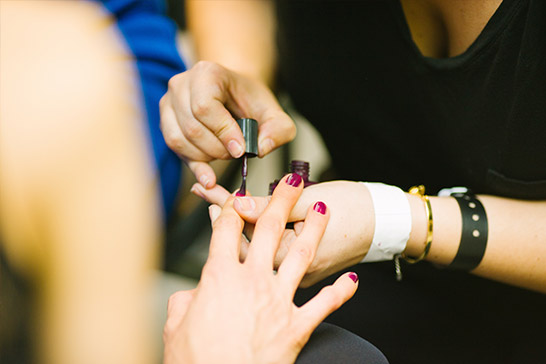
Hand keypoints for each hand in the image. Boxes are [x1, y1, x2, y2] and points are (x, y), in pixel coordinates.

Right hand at [159, 61, 294, 187]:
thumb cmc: (251, 102)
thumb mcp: (274, 113)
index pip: (206, 107)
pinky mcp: (165, 121)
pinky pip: (174, 147)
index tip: (240, 149)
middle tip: (236, 154)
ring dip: (205, 157)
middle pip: (192, 127)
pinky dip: (193, 164)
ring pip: (179, 140)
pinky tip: (208, 176)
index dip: (223, 132)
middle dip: (217, 149)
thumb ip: (279, 130)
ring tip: (224, 154)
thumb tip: (260, 149)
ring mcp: (169, 102)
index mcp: (207, 73)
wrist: (234, 95)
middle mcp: (181, 84)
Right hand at [163, 175, 358, 363]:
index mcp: (219, 277)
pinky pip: (325, 303)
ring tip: (323, 209)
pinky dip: (341, 291)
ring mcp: (278, 301)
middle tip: (292, 181)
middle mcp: (252, 281)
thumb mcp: (175, 326)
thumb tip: (191, 294)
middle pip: (268, 230)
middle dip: (281, 200)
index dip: (232, 208)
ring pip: (301, 255)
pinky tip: (353, 279)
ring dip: (314, 230)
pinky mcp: (298, 325)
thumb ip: (184, 301)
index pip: (226, 231)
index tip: (238, 195)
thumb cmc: (196, 362)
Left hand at [192, 180, 374, 286]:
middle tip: (205, 193)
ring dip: (239, 223)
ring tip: (219, 203)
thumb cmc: (356, 211)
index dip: (225, 206)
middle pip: (246, 241)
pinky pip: (272, 250)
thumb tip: (238, 204)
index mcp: (292, 257)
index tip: (208, 190)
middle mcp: (291, 271)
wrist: (386, 224)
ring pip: (257, 247)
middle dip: (224, 214)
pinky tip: (249, 218)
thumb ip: (273, 206)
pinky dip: (258, 231)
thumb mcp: (312, 201)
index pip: (247, 230)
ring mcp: (296, 272)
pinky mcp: (301, 267)